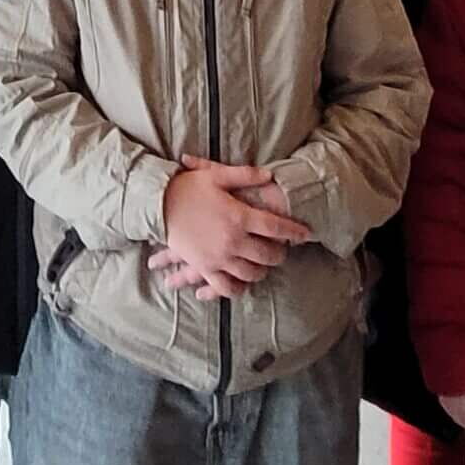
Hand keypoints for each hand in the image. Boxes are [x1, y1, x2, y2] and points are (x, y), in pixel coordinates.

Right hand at [158, 157, 311, 298]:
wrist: (157, 205)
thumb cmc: (188, 187)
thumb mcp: (217, 175)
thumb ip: (245, 175)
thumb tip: (269, 175)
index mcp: (239, 217)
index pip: (276, 227)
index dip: (294, 231)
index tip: (306, 234)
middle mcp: (233, 241)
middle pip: (267, 255)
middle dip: (279, 254)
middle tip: (283, 251)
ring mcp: (219, 257)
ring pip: (250, 273)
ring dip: (261, 271)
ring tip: (263, 265)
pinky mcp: (204, 268)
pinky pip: (225, 287)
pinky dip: (237, 289)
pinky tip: (242, 285)